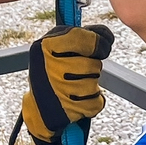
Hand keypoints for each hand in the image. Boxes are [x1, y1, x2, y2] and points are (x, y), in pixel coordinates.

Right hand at [21, 24, 115, 144]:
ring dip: (91, 86)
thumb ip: (80, 35)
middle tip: (79, 71)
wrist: (39, 106)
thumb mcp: (55, 46)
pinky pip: (96, 102)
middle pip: (93, 65)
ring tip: (76, 85)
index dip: (99, 42)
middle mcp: (50, 67)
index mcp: (46, 46)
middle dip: (92, 68)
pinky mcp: (67, 109)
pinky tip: (79, 99)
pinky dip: (93, 102)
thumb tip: (106, 35)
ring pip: (94, 84)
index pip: (84, 38)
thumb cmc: (51, 70)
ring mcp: (58, 89)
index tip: (101, 47)